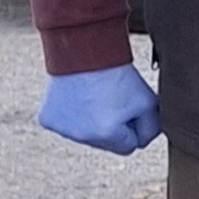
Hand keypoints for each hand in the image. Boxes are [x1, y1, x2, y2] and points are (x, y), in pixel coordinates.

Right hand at [38, 63, 159, 154]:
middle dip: (113, 127)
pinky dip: (73, 115)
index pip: (130, 146)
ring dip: (92, 122)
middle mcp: (80, 137)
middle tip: (113, 100)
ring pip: (85, 135)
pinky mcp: (47, 119)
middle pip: (106, 143)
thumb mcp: (148, 102)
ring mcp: (61, 129)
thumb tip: (142, 141)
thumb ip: (152, 128)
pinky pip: (66, 125)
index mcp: (106, 134)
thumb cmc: (117, 75)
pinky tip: (78, 98)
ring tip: (96, 97)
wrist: (84, 52)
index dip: (134, 127)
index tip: (130, 109)